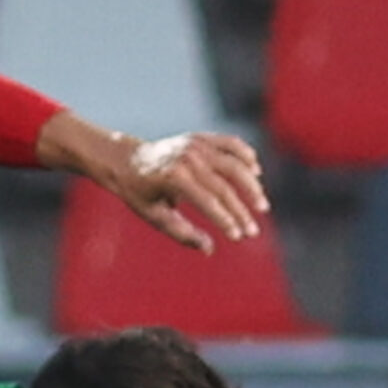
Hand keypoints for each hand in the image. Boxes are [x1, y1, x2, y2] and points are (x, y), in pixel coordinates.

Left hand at [106, 132, 269, 252]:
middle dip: (241, 211)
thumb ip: (181, 233)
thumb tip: (209, 249)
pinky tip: (256, 172)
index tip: (238, 237)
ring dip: (252, 186)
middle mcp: (187, 158)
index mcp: (173, 177)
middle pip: (224, 187)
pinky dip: (246, 156)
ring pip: (234, 164)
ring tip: (261, 206)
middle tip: (253, 232)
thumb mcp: (154, 216)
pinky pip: (231, 144)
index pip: (208, 202)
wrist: (126, 160)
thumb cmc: (140, 193)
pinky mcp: (201, 137)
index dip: (226, 220)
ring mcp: (196, 145)